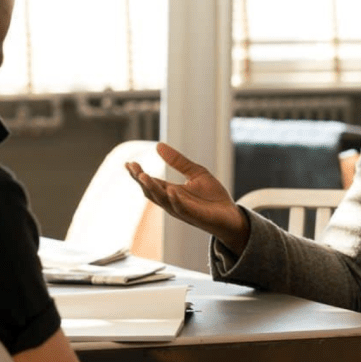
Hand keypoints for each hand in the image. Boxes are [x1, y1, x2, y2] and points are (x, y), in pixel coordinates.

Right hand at [125, 142, 250, 253]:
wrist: (231, 216)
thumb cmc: (213, 197)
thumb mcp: (196, 173)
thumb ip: (178, 161)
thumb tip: (158, 145)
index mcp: (171, 192)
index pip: (150, 183)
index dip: (138, 174)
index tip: (128, 163)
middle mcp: (172, 202)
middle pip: (151, 191)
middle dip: (140, 179)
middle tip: (132, 167)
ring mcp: (182, 210)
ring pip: (162, 200)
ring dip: (152, 188)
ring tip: (143, 175)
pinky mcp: (195, 215)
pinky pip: (182, 208)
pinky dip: (175, 200)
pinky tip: (170, 190)